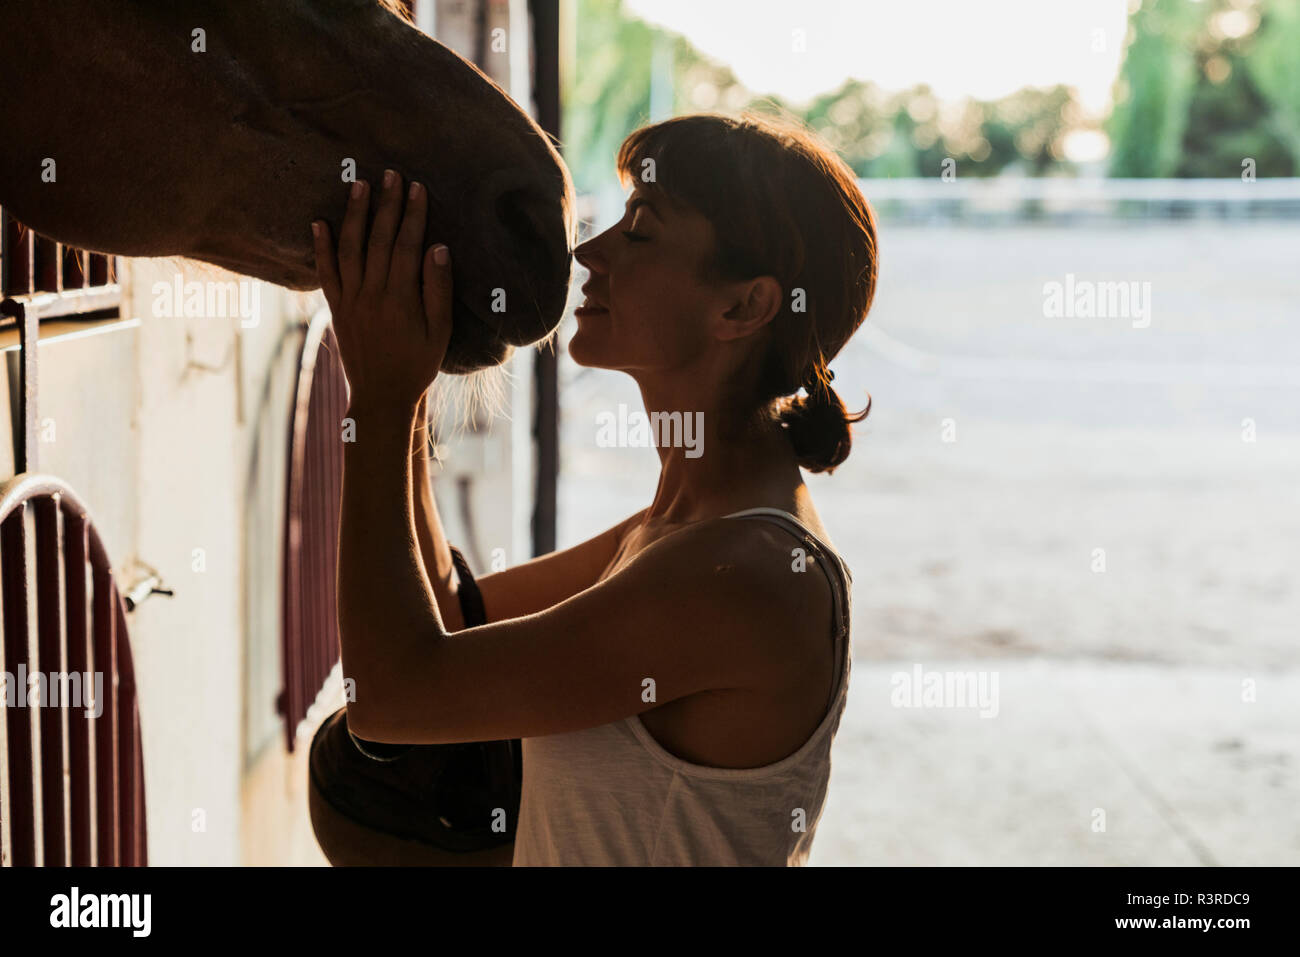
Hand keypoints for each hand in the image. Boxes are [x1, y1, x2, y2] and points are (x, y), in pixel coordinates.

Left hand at [312, 170, 452, 409]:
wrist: (381, 396)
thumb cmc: (418, 364)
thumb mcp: (440, 332)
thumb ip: (438, 289)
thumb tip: (438, 248)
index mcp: (401, 298)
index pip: (408, 246)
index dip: (413, 215)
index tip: (417, 188)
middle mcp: (372, 294)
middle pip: (380, 240)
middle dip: (386, 205)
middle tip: (390, 174)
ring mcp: (351, 300)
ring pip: (350, 249)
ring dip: (354, 214)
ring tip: (358, 185)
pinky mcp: (337, 308)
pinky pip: (326, 273)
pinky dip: (320, 247)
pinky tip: (318, 222)